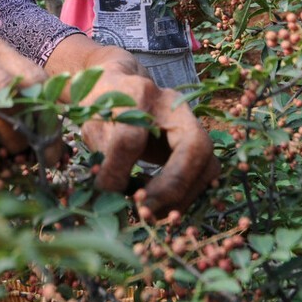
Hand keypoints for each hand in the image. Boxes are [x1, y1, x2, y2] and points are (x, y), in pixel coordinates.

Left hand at [79, 69, 219, 216]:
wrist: (120, 87)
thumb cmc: (104, 107)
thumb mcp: (92, 126)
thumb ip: (104, 157)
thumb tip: (111, 194)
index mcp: (139, 93)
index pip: (132, 138)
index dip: (119, 171)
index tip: (106, 192)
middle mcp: (175, 105)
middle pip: (194, 147)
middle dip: (170, 188)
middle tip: (144, 212)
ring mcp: (193, 123)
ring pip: (209, 165)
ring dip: (183, 198)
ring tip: (152, 213)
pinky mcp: (199, 144)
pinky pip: (206, 174)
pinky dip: (186, 196)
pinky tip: (161, 204)